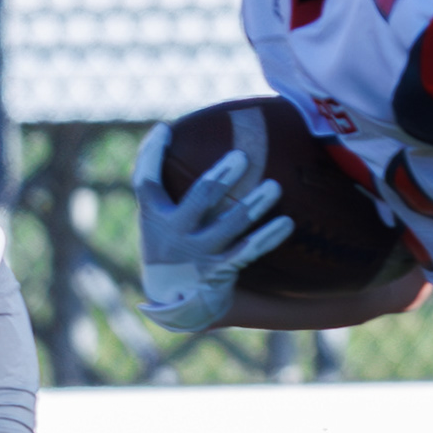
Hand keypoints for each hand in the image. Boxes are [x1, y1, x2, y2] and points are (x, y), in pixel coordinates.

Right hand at [131, 123, 290, 334]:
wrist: (175, 303)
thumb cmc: (171, 248)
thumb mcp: (158, 221)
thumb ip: (166, 190)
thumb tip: (177, 137)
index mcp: (154, 217)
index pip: (146, 182)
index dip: (151, 155)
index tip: (164, 128)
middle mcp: (174, 235)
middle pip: (200, 198)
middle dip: (223, 176)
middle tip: (243, 156)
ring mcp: (197, 254)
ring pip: (231, 225)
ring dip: (254, 205)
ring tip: (274, 187)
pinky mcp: (219, 271)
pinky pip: (249, 250)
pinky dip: (268, 236)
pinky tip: (286, 222)